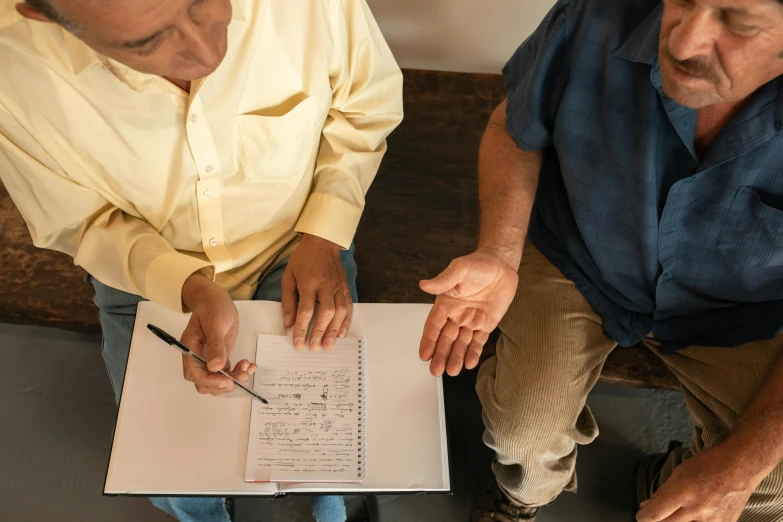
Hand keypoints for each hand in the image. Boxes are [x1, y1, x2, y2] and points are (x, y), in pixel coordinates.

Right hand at [179, 272, 255, 395]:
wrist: (216, 298)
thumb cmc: (212, 306)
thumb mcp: (214, 323)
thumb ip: (215, 345)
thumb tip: (216, 367)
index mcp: (190, 349)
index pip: (194, 374)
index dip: (210, 381)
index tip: (227, 380)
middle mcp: (197, 357)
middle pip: (205, 383)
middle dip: (224, 384)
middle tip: (242, 375)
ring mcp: (209, 359)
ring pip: (218, 381)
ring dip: (234, 379)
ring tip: (248, 368)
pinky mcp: (220, 357)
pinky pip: (227, 372)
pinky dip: (238, 372)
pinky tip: (249, 365)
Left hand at [281, 234, 351, 350]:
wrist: (323, 243)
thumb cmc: (303, 259)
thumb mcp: (288, 276)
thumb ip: (288, 300)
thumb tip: (289, 322)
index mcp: (309, 282)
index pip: (306, 310)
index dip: (302, 328)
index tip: (298, 343)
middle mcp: (326, 286)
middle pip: (325, 313)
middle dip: (320, 332)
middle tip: (315, 347)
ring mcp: (338, 287)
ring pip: (340, 311)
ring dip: (334, 330)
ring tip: (329, 345)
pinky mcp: (345, 287)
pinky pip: (348, 307)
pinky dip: (346, 321)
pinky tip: (341, 333)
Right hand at [419, 250, 518, 376]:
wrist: (501, 265)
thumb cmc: (478, 264)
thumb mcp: (459, 269)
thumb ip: (443, 280)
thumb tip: (424, 285)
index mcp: (446, 303)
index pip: (433, 326)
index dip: (428, 340)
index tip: (424, 354)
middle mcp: (456, 315)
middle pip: (446, 339)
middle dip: (440, 355)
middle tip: (436, 370)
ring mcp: (471, 321)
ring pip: (461, 344)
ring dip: (455, 357)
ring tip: (451, 371)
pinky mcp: (486, 324)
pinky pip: (478, 341)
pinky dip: (473, 352)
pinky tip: (469, 363)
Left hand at [636, 445, 756, 521]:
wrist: (741, 466)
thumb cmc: (709, 465)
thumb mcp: (679, 473)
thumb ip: (662, 493)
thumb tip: (646, 506)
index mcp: (683, 493)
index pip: (656, 515)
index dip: (644, 517)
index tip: (641, 516)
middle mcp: (697, 510)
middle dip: (659, 520)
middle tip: (659, 514)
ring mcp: (712, 521)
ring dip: (677, 520)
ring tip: (681, 509)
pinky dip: (695, 521)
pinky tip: (695, 514)